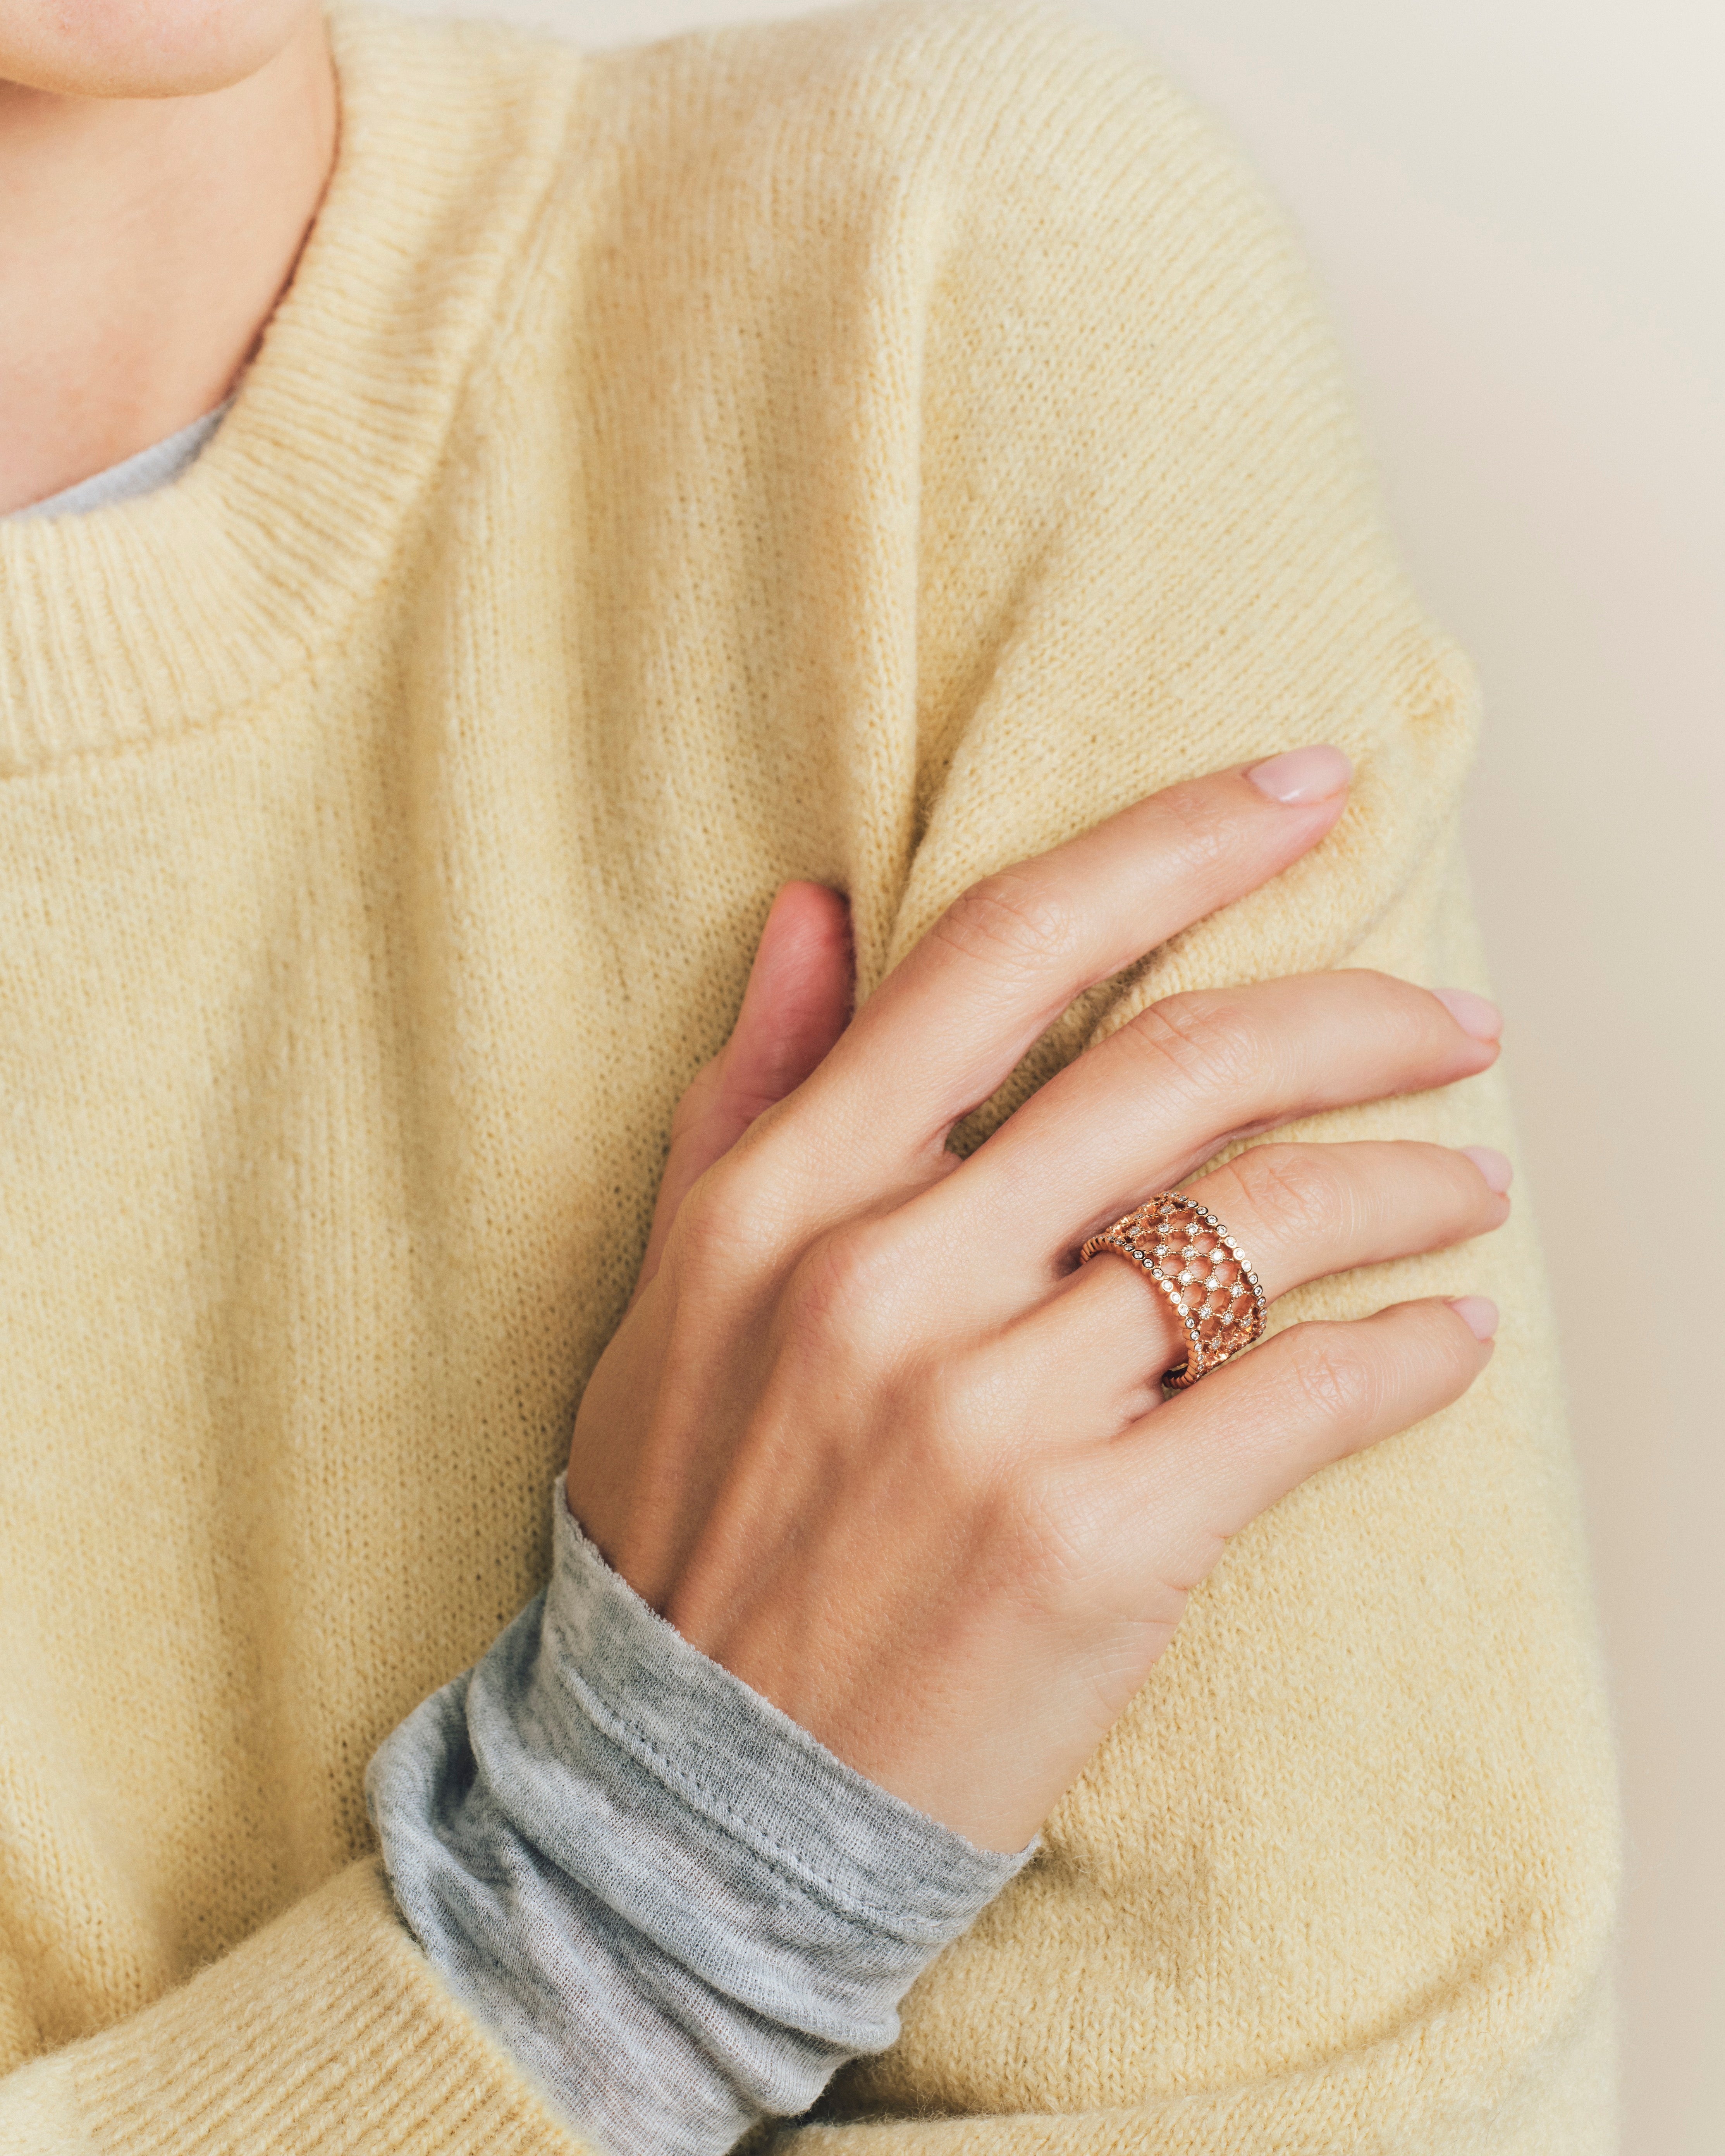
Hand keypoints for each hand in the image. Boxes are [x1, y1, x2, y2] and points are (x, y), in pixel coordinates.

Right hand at [565, 748, 1508, 1852]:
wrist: (692, 1800)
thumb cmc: (693, 1529)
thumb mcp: (681, 1292)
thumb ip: (752, 1088)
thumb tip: (819, 910)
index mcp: (783, 1198)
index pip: (1003, 953)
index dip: (1170, 841)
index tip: (1302, 789)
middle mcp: (883, 1279)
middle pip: (1173, 1068)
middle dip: (1350, 1017)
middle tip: (1452, 1026)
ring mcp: (987, 1417)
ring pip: (1261, 1228)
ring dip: (1406, 1188)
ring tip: (1468, 1183)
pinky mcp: (1089, 1553)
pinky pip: (1298, 1406)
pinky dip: (1405, 1359)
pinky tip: (1452, 1340)